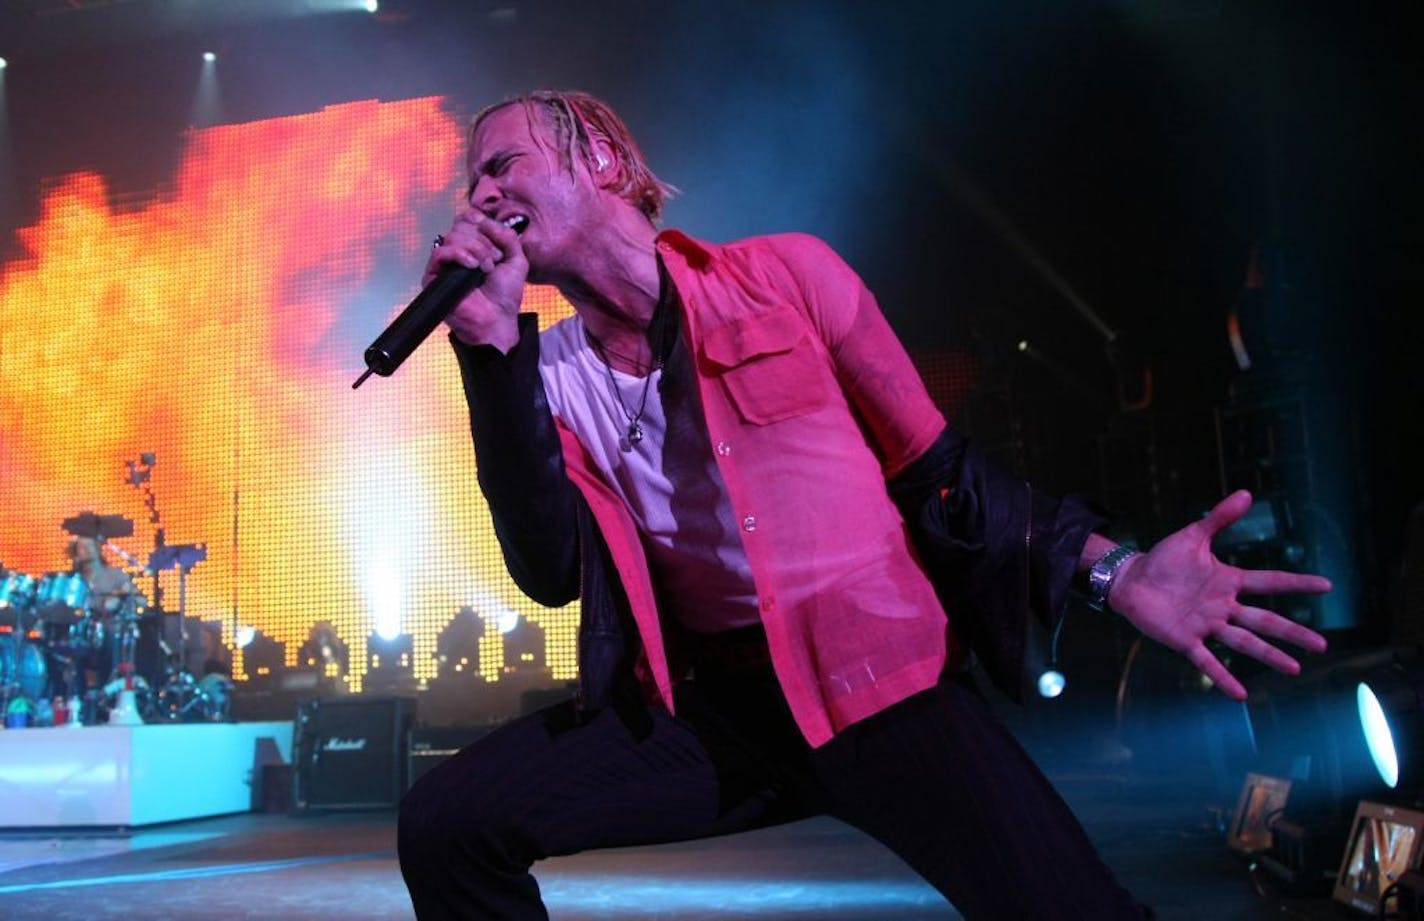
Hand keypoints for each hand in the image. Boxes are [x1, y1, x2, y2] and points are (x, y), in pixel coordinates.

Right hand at [427, 210, 527, 350]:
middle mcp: (457, 251)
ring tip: (486, 268)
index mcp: (474, 244)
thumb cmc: (505, 295)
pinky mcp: (434, 276)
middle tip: (494, 259)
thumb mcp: (516, 259)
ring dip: (476, 249)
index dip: (481, 222)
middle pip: (461, 224)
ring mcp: (445, 263)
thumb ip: (507, 236)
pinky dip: (459, 254)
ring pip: (453, 236)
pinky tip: (472, 266)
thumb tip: (484, 220)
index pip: (468, 218)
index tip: (495, 238)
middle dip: (483, 240)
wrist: (497, 319)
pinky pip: (440, 252)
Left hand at [1107, 489, 1330, 699]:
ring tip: (1295, 668)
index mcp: (1228, 581)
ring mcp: (1206, 624)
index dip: (1296, 584)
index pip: (1269, 582)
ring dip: (1269, 655)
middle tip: (1322, 645)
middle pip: (1265, 620)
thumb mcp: (1192, 535)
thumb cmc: (1162, 560)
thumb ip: (1218, 518)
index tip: (1327, 586)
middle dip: (1293, 632)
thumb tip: (1246, 493)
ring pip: (1244, 642)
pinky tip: (1241, 694)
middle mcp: (1223, 606)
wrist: (1131, 579)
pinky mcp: (1185, 640)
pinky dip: (1223, 677)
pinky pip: (1208, 660)